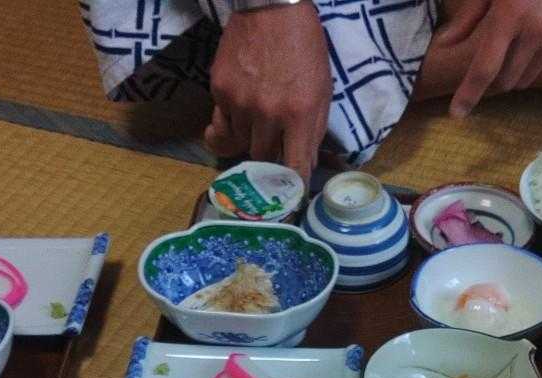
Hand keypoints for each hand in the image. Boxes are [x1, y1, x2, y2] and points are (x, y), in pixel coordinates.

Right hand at [205, 2, 332, 179]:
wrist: (271, 6)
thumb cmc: (304, 47)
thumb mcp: (322, 89)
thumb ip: (314, 130)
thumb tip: (304, 166)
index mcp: (300, 114)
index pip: (293, 169)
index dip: (291, 187)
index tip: (289, 195)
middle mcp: (268, 113)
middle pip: (262, 161)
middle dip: (268, 162)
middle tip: (270, 155)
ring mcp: (240, 103)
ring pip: (238, 146)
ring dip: (247, 141)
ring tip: (255, 124)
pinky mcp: (219, 91)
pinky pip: (221, 124)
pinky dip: (228, 125)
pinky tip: (237, 112)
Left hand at [436, 0, 541, 117]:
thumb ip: (470, 16)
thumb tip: (446, 43)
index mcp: (510, 14)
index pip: (484, 68)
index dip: (468, 94)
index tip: (457, 113)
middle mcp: (536, 31)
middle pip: (505, 80)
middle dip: (493, 78)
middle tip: (491, 61)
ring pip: (526, 81)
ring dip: (514, 76)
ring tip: (513, 53)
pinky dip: (535, 72)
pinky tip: (531, 54)